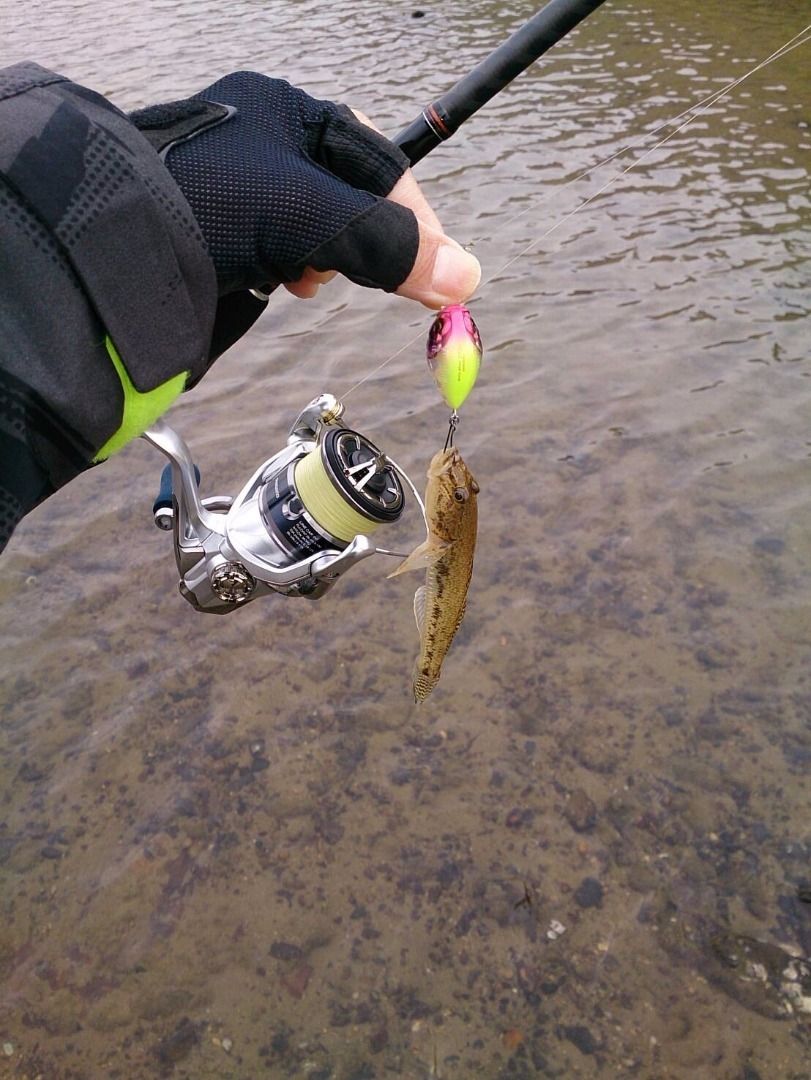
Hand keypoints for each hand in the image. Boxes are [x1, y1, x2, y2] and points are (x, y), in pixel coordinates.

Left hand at [132, 73, 479, 309]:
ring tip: (300, 277)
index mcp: (285, 110)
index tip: (436, 268)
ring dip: (322, 260)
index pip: (378, 162)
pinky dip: (290, 269)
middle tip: (366, 276)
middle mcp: (263, 139)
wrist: (108, 247)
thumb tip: (466, 277)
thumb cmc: (205, 206)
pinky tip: (278, 281)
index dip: (414, 218)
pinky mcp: (220, 226)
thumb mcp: (309, 218)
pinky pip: (280, 247)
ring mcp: (239, 184)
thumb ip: (388, 246)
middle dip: (360, 242)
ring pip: (316, 227)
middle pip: (350, 197)